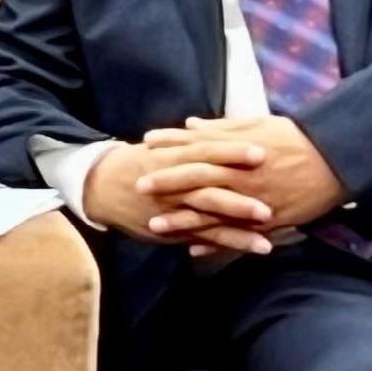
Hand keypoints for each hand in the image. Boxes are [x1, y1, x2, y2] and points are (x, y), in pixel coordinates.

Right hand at [81, 138, 281, 258]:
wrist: (100, 187)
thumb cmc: (138, 163)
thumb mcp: (161, 147)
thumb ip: (187, 140)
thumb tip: (207, 124)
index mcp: (174, 156)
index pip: (206, 150)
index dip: (231, 150)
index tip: (261, 149)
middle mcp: (176, 182)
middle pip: (210, 181)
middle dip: (240, 185)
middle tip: (271, 183)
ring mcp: (177, 207)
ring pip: (211, 211)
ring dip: (240, 216)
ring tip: (271, 219)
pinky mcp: (178, 229)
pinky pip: (209, 237)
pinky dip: (234, 241)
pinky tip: (262, 246)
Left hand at [137, 116, 349, 258]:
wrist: (336, 160)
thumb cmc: (296, 139)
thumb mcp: (257, 125)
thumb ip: (222, 127)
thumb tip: (190, 124)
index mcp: (238, 149)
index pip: (197, 145)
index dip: (170, 145)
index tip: (146, 145)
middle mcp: (242, 174)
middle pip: (197, 178)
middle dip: (167, 183)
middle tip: (138, 187)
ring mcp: (254, 199)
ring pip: (212, 212)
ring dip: (183, 220)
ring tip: (155, 226)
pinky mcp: (269, 219)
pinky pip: (237, 233)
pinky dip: (216, 241)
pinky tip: (193, 248)